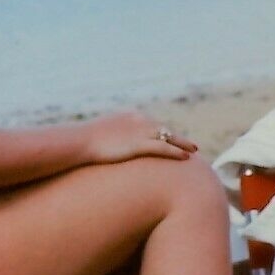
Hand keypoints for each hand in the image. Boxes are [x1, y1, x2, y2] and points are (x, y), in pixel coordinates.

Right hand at [82, 111, 197, 164]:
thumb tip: (108, 144)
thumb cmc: (85, 141)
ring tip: (194, 151)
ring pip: (168, 137)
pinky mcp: (139, 144)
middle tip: (191, 145)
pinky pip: (163, 148)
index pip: (152, 124)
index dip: (164, 132)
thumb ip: (110, 137)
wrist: (80, 141)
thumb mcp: (100, 135)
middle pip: (164, 129)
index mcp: (130, 116)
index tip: (172, 138)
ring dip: (183, 143)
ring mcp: (140, 132)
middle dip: (177, 137)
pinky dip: (175, 152)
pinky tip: (186, 158)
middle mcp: (139, 121)